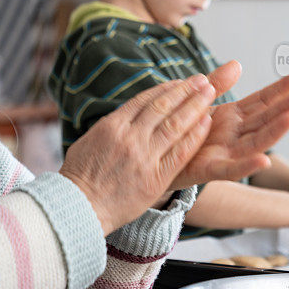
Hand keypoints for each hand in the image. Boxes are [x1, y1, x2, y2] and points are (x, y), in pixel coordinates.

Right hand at [60, 75, 215, 234]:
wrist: (78, 207)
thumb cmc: (80, 177)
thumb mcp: (90, 141)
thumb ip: (112, 127)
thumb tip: (127, 116)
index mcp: (112, 125)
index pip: (144, 100)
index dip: (166, 88)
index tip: (180, 82)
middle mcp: (129, 137)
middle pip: (163, 107)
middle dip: (186, 91)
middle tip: (203, 80)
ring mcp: (143, 156)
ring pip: (175, 124)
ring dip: (195, 106)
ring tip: (210, 93)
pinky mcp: (155, 177)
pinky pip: (180, 152)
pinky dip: (195, 135)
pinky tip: (206, 123)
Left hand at [169, 61, 288, 189]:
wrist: (158, 158)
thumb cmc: (182, 130)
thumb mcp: (200, 102)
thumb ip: (217, 85)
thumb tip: (238, 64)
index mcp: (232, 118)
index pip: (262, 101)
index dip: (280, 89)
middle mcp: (234, 135)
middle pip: (264, 120)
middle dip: (284, 108)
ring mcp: (225, 153)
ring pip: (255, 142)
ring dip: (275, 132)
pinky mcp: (209, 170)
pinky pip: (231, 169)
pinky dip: (247, 166)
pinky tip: (264, 160)